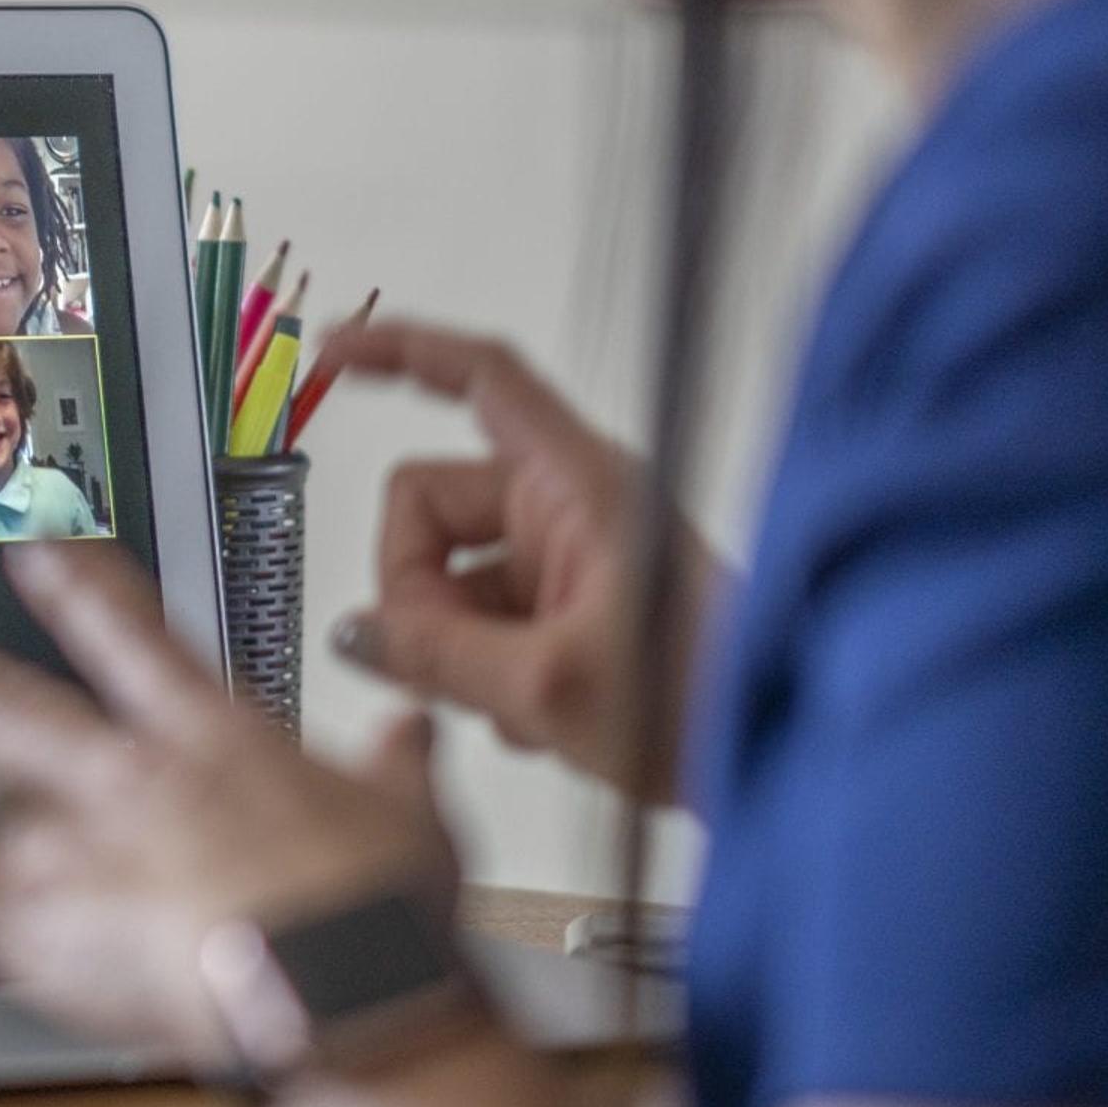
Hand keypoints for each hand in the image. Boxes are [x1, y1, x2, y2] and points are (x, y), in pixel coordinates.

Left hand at [0, 541, 456, 1072]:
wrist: (337, 992)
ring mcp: (68, 847)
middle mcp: (121, 777)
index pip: (133, 639)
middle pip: (0, 703)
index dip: (78, 588)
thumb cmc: (380, 919)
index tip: (32, 554)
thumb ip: (397, 768)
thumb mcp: (412, 823)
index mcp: (209, 738)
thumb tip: (411, 732)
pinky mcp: (35, 928)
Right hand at [312, 319, 723, 800]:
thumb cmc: (704, 704)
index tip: (334, 353)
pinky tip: (534, 721)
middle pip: (432, 506)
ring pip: (451, 576)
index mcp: (578, 483)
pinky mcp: (571, 604)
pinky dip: (487, 671)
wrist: (773, 754)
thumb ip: (434, 656)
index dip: (400, 352)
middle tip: (455, 668)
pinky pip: (484, 618)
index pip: (480, 378)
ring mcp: (569, 556)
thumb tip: (356, 632)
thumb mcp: (546, 687)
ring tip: (516, 706)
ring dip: (457, 647)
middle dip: (419, 592)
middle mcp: (571, 504)